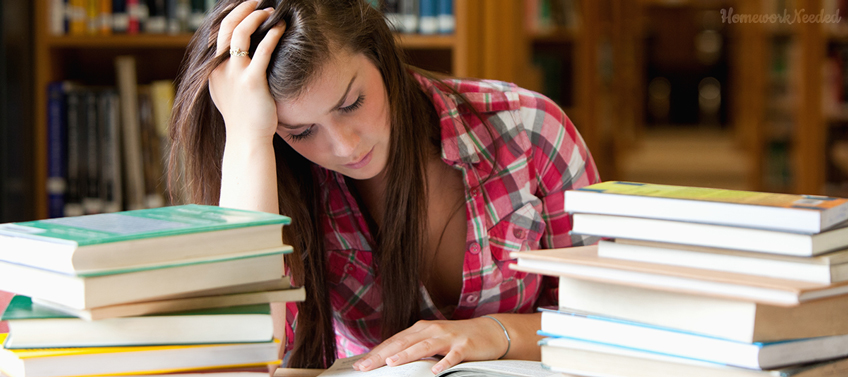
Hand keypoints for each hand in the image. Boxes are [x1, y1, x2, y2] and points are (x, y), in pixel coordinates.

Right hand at [209, 0, 284, 142]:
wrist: (247, 140)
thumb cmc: (244, 118)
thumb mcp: (228, 93)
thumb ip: (229, 75)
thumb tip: (238, 60)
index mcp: (213, 70)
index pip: (219, 33)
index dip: (232, 16)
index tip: (245, 8)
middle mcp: (220, 68)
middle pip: (227, 27)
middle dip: (242, 9)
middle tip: (257, 1)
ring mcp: (235, 75)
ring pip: (241, 34)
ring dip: (256, 18)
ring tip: (270, 11)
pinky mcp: (252, 82)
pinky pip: (263, 52)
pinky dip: (272, 36)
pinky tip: (280, 29)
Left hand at [352, 317, 508, 374]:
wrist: (489, 332)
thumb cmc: (457, 338)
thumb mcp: (433, 340)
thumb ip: (414, 346)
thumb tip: (390, 359)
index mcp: (421, 329)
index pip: (394, 341)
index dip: (377, 352)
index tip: (361, 364)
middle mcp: (432, 330)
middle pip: (403, 343)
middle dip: (383, 355)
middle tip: (365, 367)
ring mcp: (448, 337)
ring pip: (424, 346)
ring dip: (407, 355)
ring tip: (392, 363)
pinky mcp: (464, 347)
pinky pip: (452, 357)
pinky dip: (444, 363)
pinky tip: (435, 371)